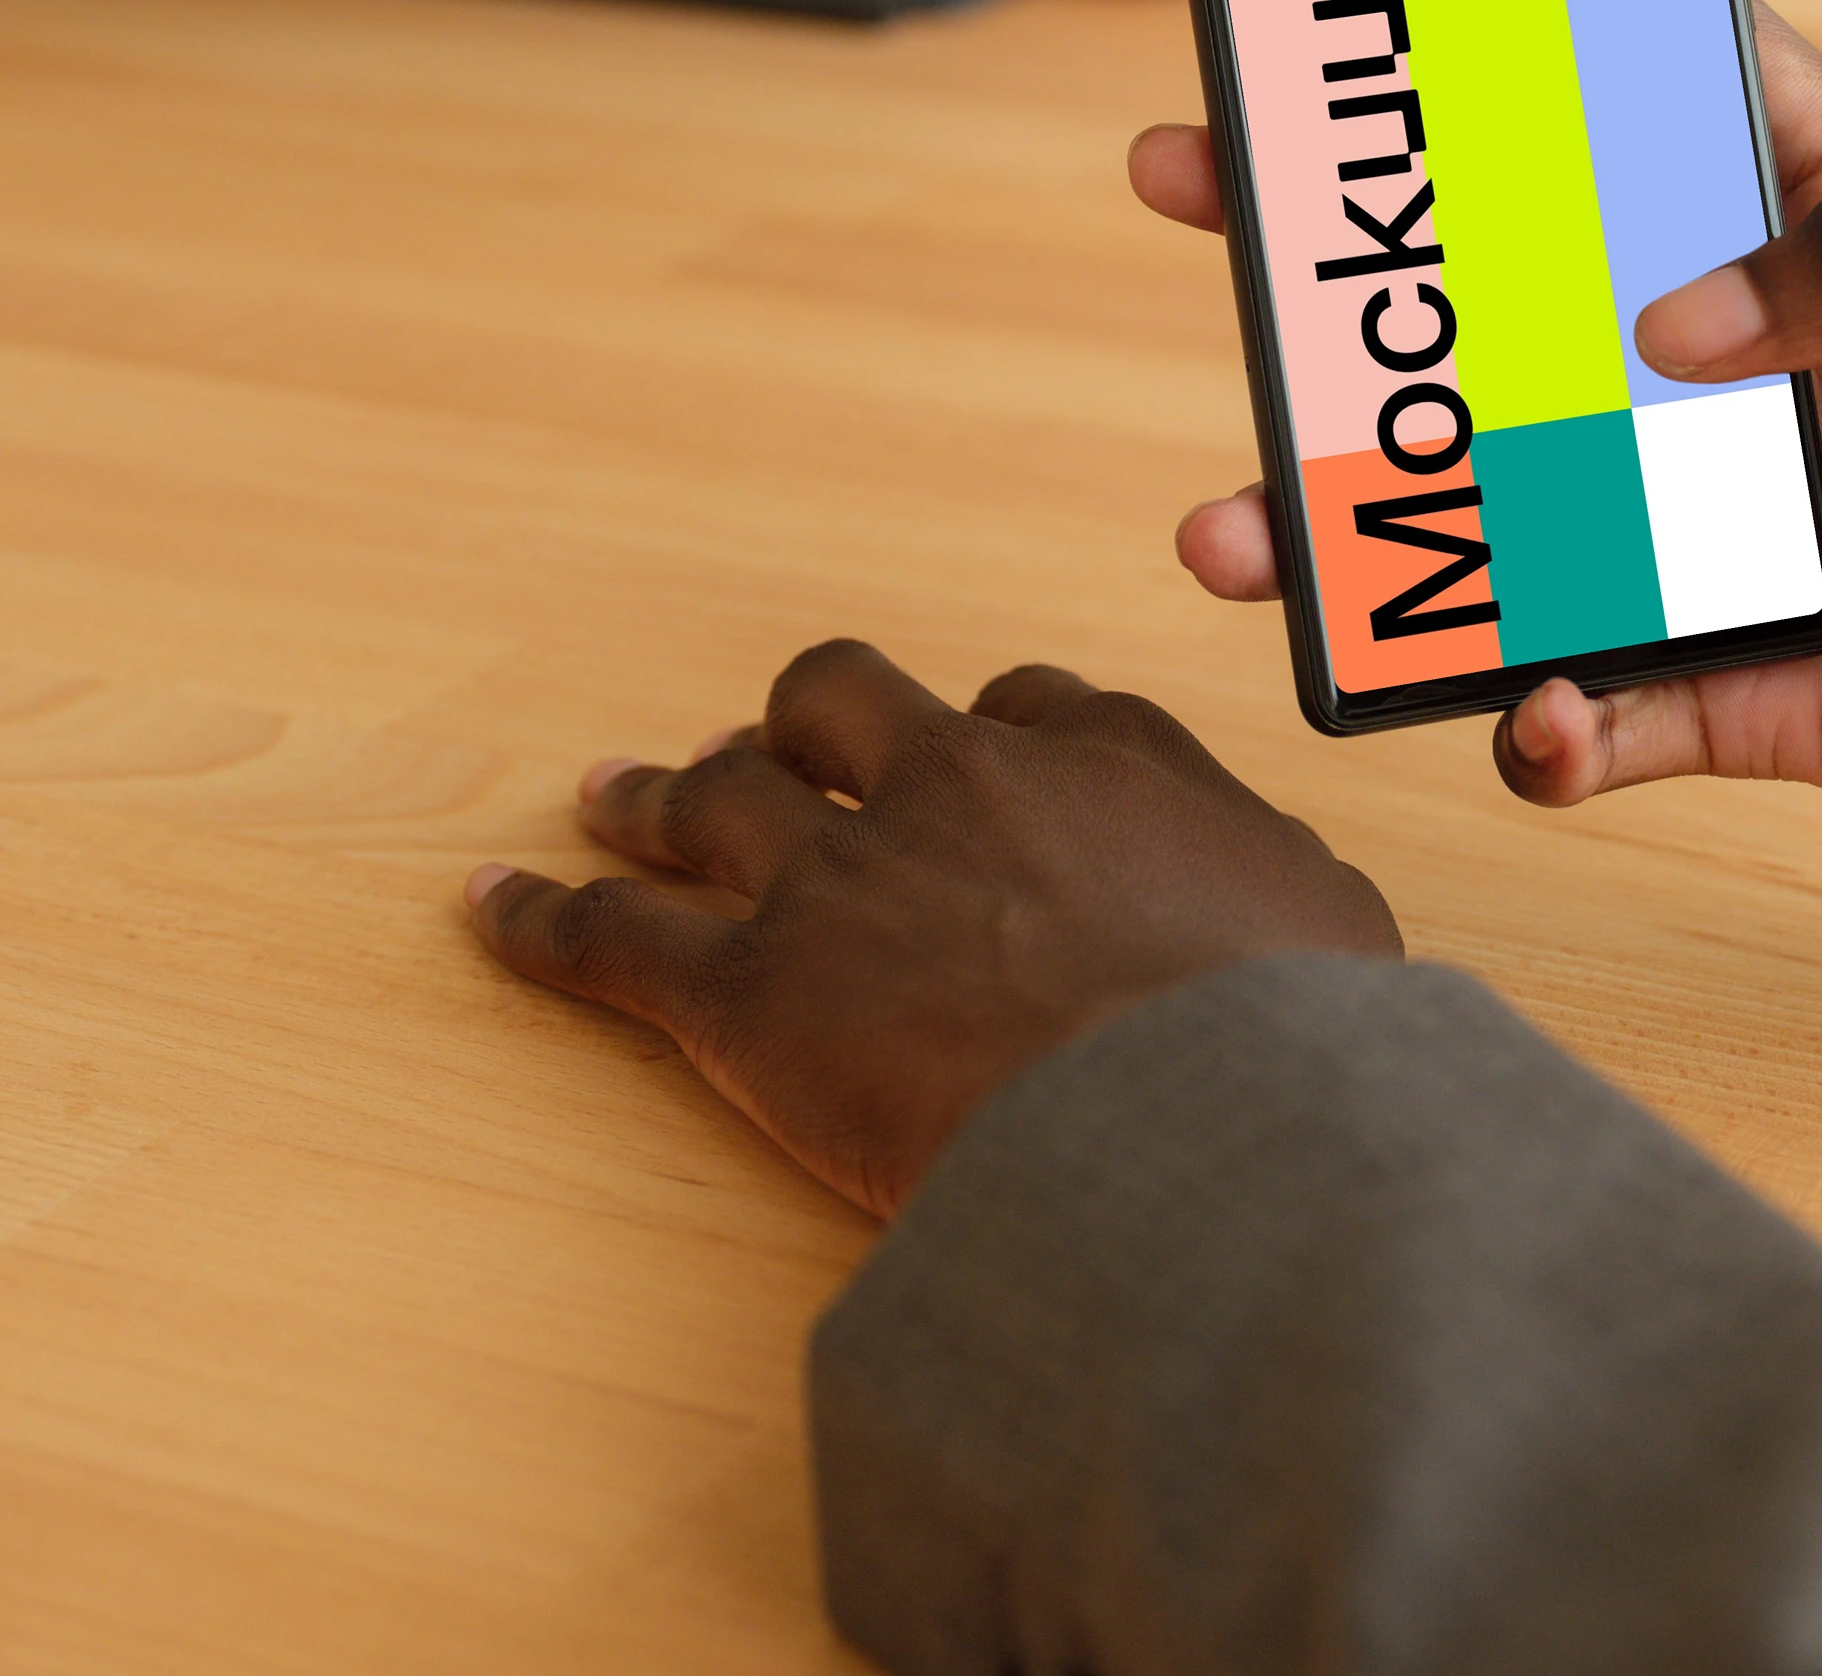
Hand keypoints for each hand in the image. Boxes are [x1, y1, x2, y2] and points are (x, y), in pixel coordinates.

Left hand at [465, 639, 1398, 1217]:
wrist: (1182, 1118)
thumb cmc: (1283, 1043)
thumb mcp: (1332, 935)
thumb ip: (1284, 895)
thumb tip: (1294, 915)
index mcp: (1104, 758)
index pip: (1027, 705)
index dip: (985, 733)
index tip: (970, 757)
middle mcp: (958, 783)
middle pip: (842, 702)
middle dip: (800, 723)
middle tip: (765, 748)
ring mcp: (844, 876)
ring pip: (716, 795)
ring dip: (658, 795)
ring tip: (611, 795)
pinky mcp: (750, 988)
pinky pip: (616, 938)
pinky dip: (542, 920)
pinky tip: (488, 906)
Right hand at [1133, 9, 1821, 900]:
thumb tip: (1672, 321)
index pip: (1648, 89)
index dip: (1511, 29)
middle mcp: (1764, 366)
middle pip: (1513, 291)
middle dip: (1349, 251)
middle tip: (1194, 189)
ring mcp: (1751, 531)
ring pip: (1512, 510)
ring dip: (1376, 520)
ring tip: (1249, 533)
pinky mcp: (1768, 693)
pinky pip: (1611, 706)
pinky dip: (1547, 721)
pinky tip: (1535, 719)